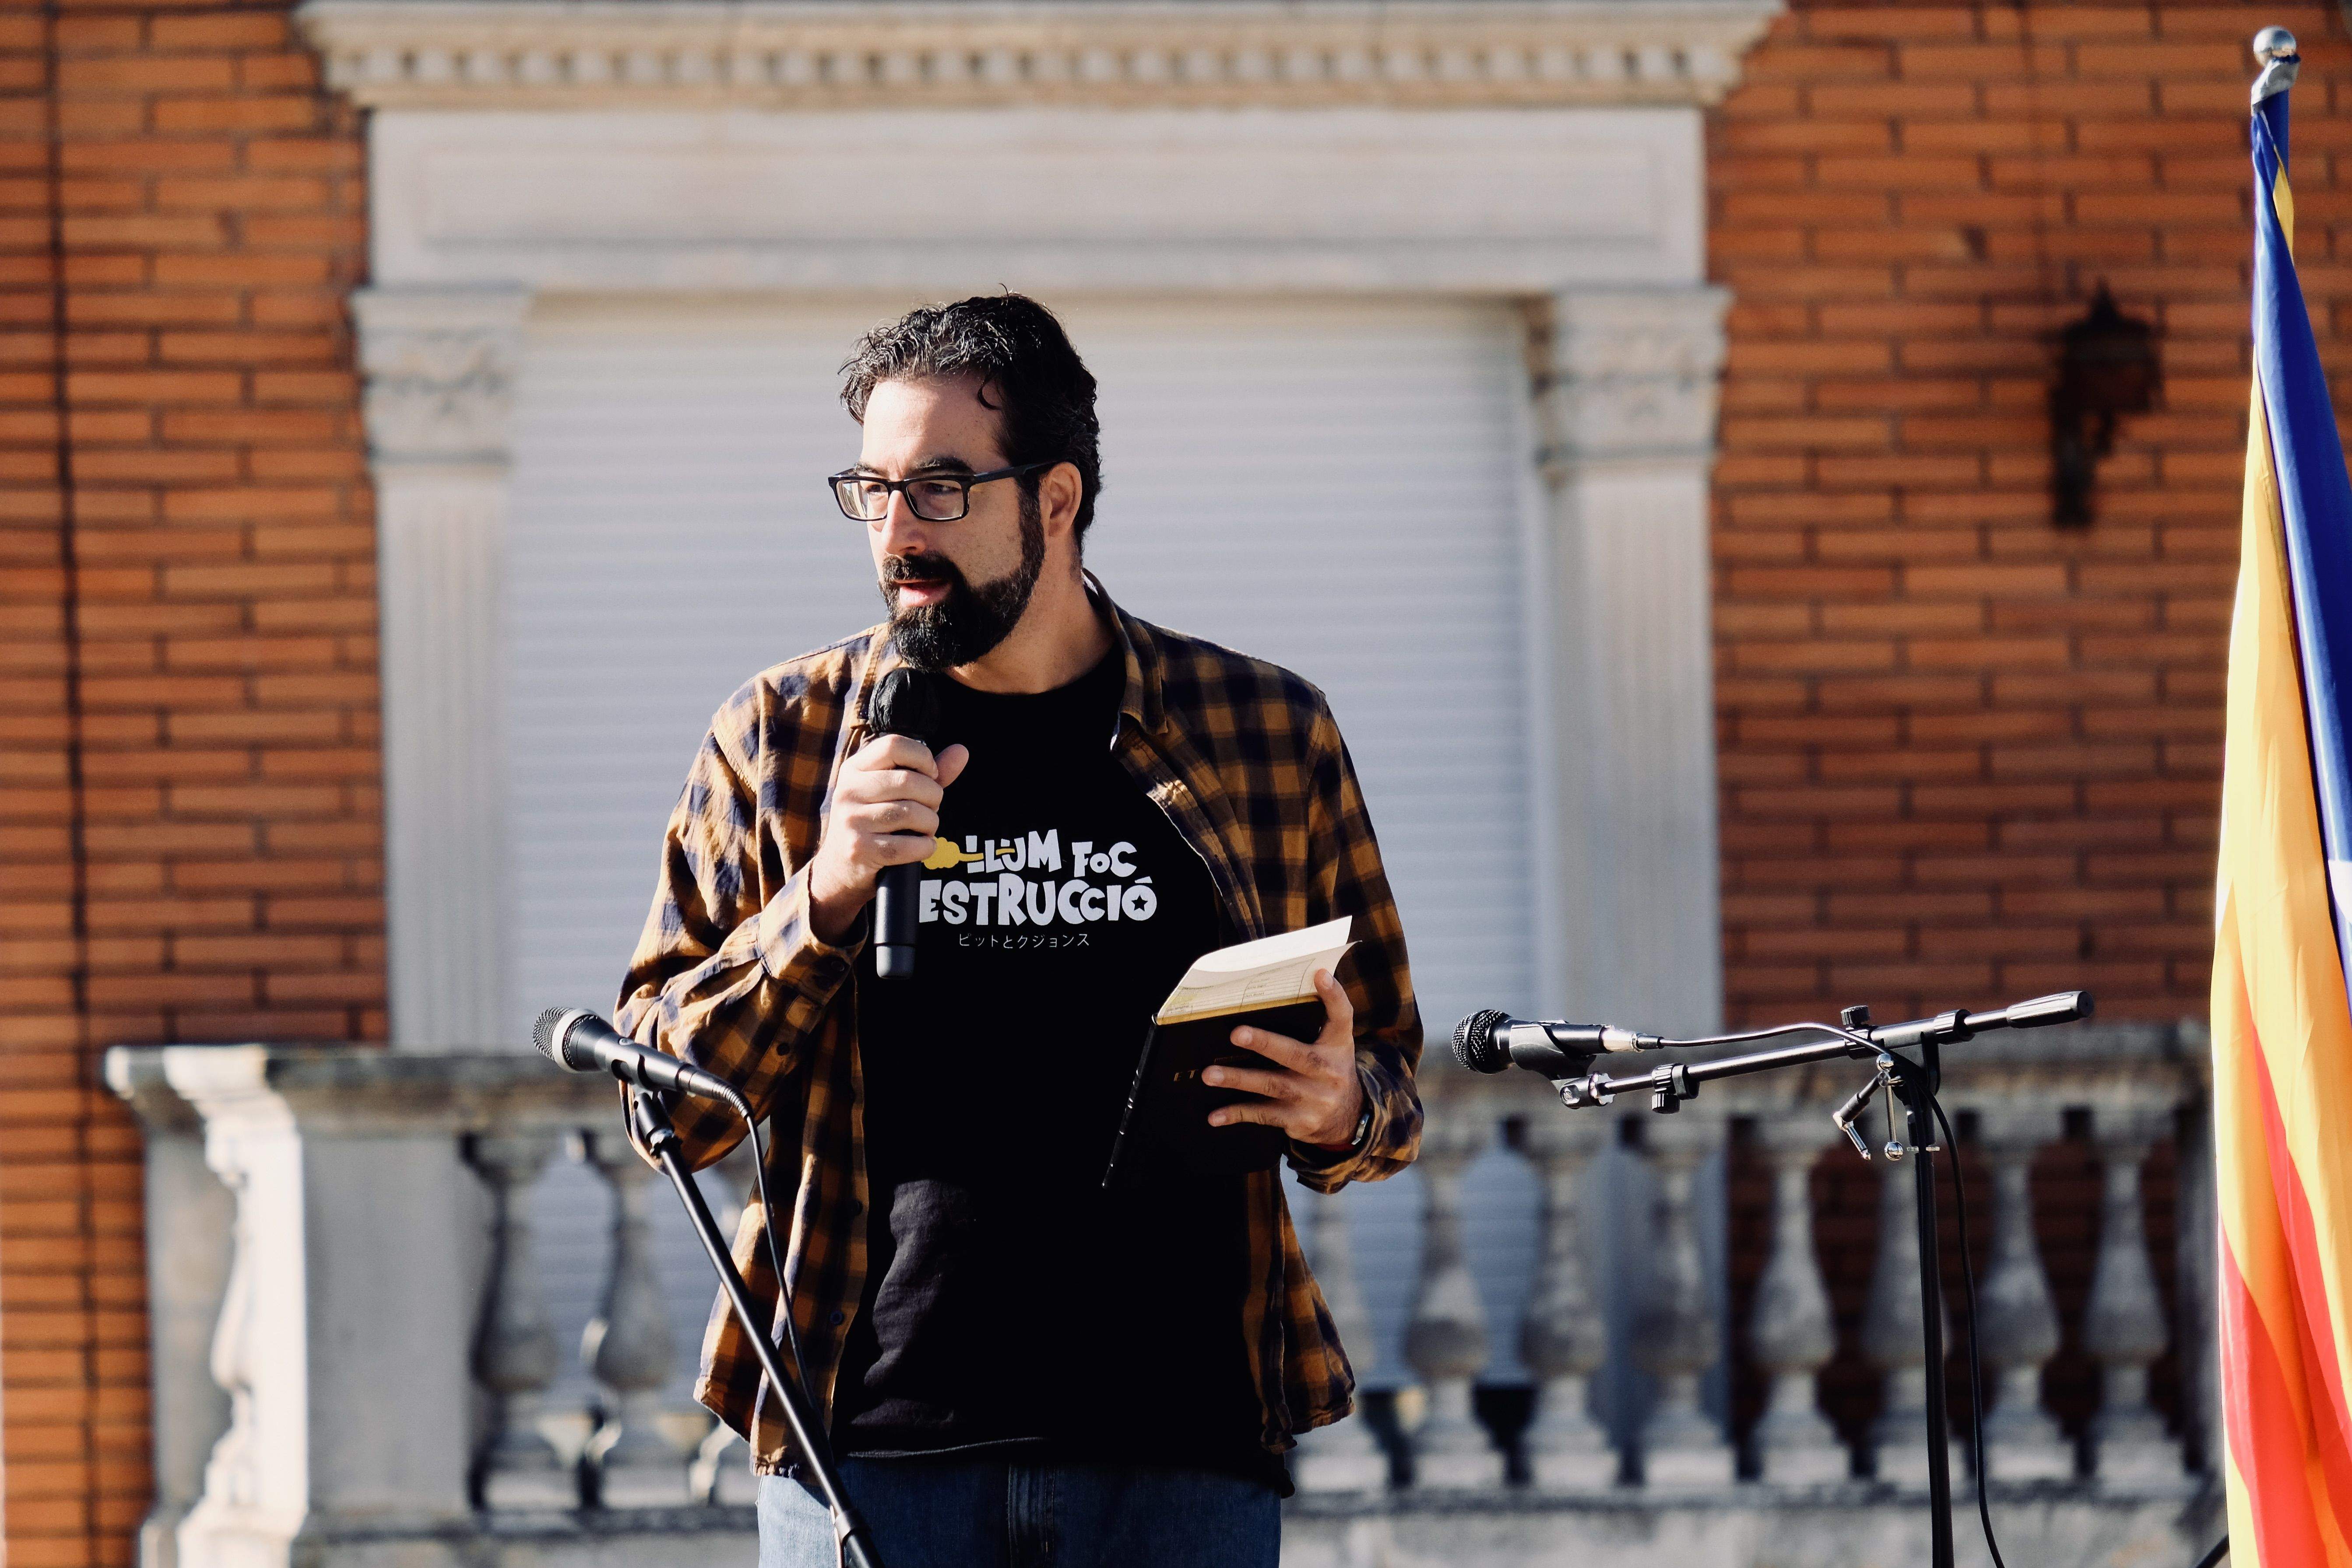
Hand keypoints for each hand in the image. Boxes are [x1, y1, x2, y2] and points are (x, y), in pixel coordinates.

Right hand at [809, 733, 970, 942]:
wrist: (840, 868)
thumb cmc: (875, 822)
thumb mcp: (892, 792)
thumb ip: (927, 772)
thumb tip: (962, 751)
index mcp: (854, 768)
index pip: (893, 746)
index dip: (923, 758)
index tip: (930, 775)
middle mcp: (848, 791)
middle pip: (909, 781)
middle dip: (933, 796)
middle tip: (931, 807)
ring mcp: (851, 821)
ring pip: (912, 813)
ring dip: (931, 823)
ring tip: (925, 828)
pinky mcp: (860, 849)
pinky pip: (909, 845)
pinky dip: (926, 847)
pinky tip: (922, 847)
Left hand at [1203, 970, 1363, 1148]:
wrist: (1349, 1120)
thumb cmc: (1330, 1071)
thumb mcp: (1335, 1045)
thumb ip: (1321, 1018)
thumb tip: (1306, 979)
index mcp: (1338, 1046)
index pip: (1342, 1017)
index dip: (1333, 996)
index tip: (1320, 974)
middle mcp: (1328, 1072)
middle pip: (1296, 1054)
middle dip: (1265, 1043)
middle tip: (1237, 1033)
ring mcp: (1313, 1099)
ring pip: (1271, 1085)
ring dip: (1238, 1079)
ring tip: (1210, 1074)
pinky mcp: (1298, 1121)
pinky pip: (1262, 1115)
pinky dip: (1236, 1114)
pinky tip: (1214, 1116)